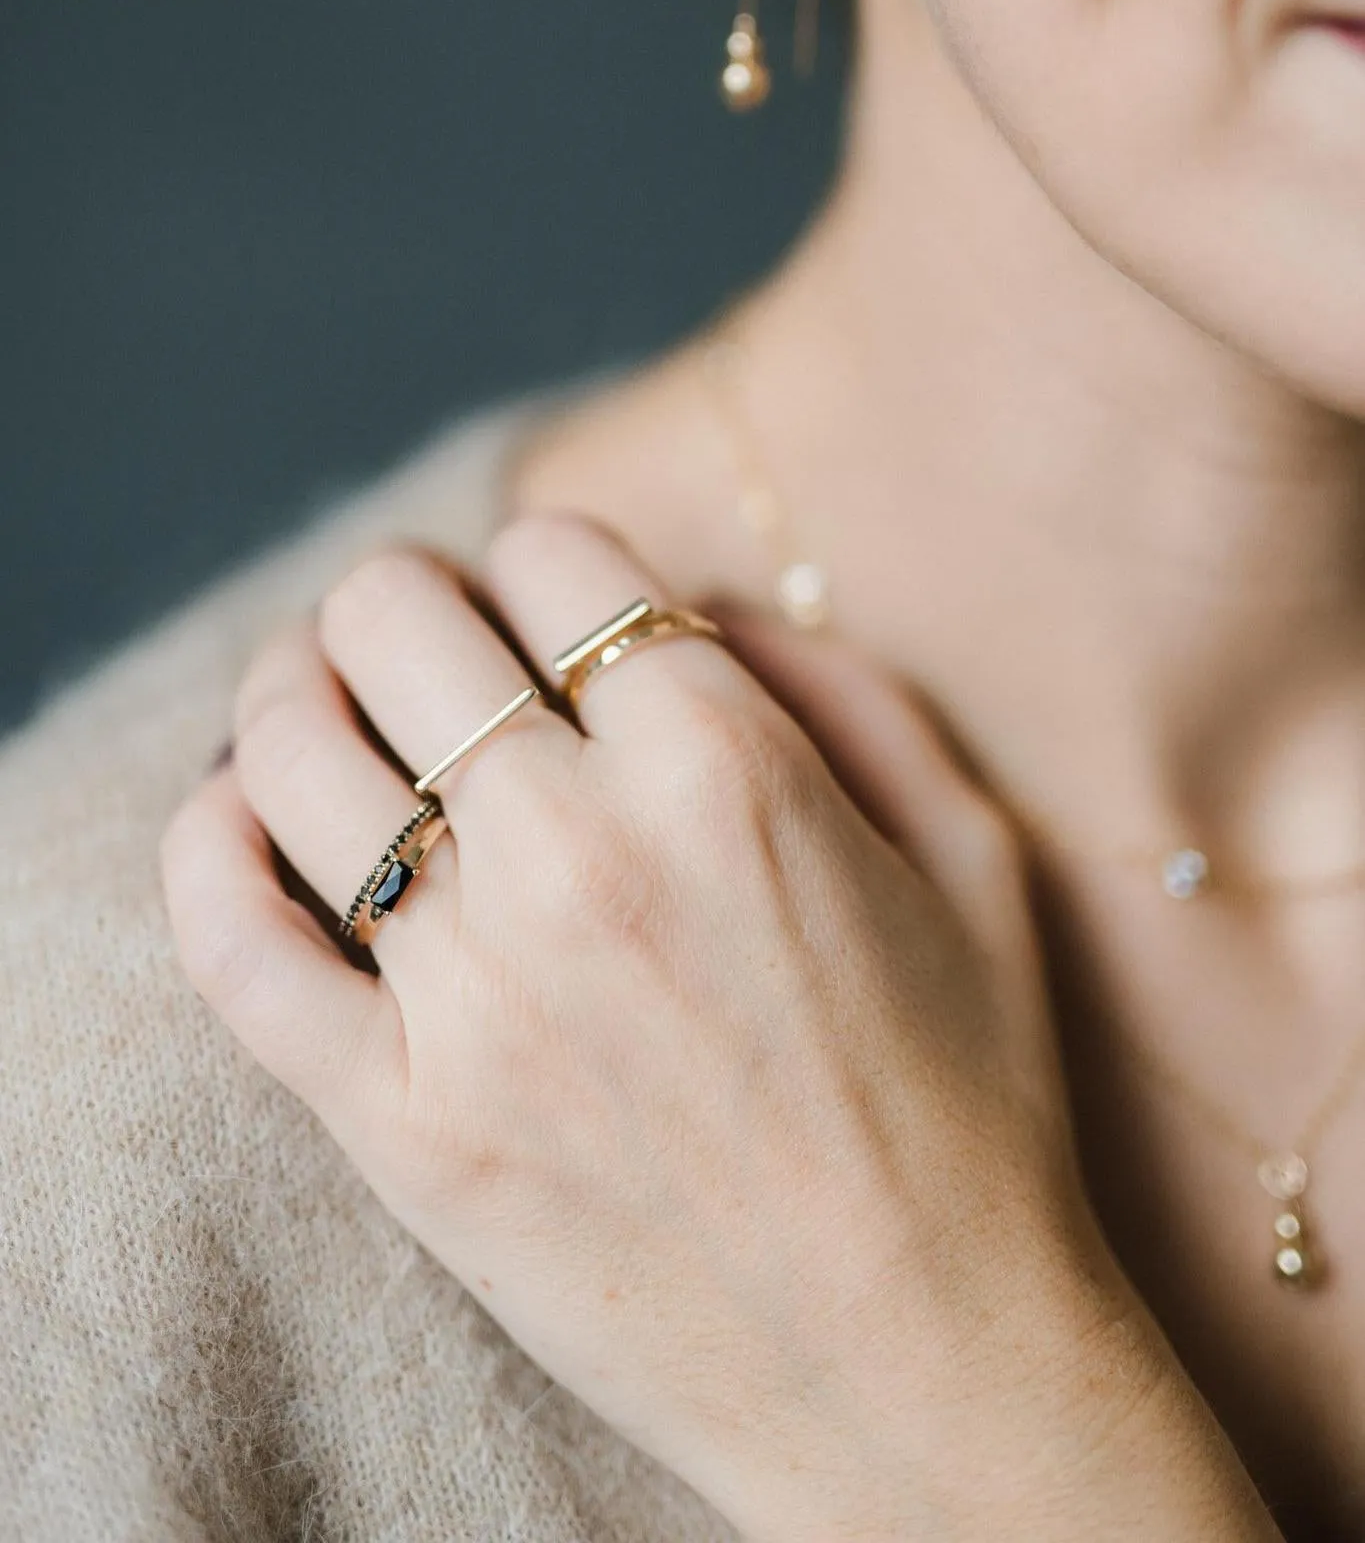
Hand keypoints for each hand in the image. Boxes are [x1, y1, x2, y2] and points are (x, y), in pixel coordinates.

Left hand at [160, 511, 1158, 1541]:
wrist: (919, 1369)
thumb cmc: (965, 1102)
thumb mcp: (971, 853)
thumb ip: (842, 688)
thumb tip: (701, 607)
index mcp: (727, 769)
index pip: (551, 553)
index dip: (544, 565)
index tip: (551, 618)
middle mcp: (580, 854)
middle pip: (393, 617)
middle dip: (405, 601)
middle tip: (427, 647)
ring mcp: (472, 993)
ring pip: (293, 752)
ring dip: (296, 694)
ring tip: (329, 711)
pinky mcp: (398, 1122)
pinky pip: (231, 944)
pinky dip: (205, 851)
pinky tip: (236, 820)